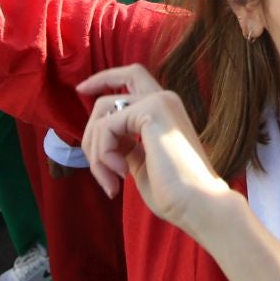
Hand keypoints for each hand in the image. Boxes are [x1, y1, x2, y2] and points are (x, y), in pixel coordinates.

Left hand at [78, 65, 231, 238]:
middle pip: (107, 98)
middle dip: (90, 133)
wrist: (198, 203)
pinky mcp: (151, 111)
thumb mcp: (141, 163)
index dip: (103, 78)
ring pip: (101, 115)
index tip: (81, 90)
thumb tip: (102, 141)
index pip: (131, 76)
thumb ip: (126, 145)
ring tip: (111, 181)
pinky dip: (103, 155)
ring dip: (95, 153)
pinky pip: (105, 127)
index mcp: (165, 109)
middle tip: (99, 171)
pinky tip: (121, 175)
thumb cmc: (174, 193)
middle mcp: (163, 98)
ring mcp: (158, 101)